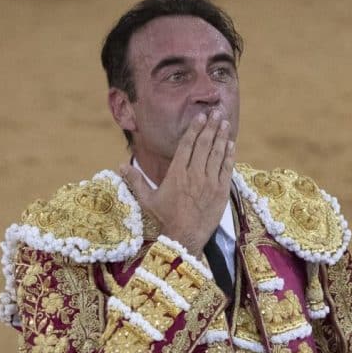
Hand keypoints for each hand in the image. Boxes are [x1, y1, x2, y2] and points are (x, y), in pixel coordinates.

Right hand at [120, 111, 234, 255]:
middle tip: (217, 112)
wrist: (184, 240)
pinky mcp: (221, 193)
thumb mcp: (147, 200)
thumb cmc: (164, 220)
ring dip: (222, 136)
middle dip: (211, 126)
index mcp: (177, 174)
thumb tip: (120, 166)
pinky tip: (231, 145)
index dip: (195, 128)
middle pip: (204, 145)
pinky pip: (226, 169)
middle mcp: (194, 175)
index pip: (187, 145)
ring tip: (225, 122)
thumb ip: (135, 181)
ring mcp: (209, 183)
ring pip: (217, 154)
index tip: (201, 116)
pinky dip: (229, 156)